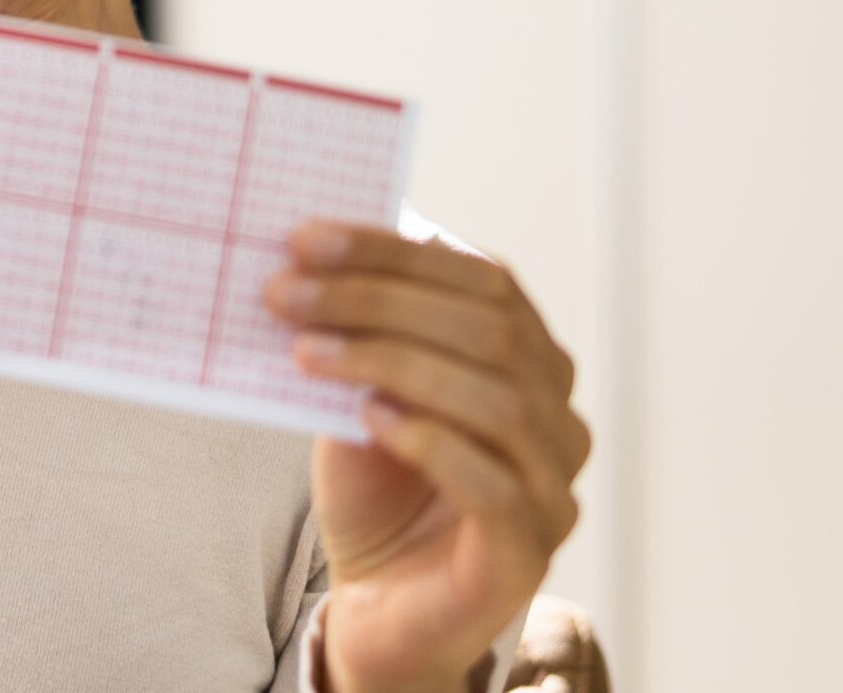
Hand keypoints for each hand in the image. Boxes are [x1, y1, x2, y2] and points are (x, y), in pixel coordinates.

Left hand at [262, 221, 589, 692]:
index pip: (482, 277)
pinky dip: (428, 439)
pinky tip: (368, 417)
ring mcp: (553, 485)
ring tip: (307, 351)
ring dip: (391, 361)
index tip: (305, 237)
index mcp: (529, 357)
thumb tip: (306, 259)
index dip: (395, 251)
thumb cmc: (377, 487)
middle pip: (488, 328)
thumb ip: (357, 335)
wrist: (378, 605)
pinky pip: (492, 484)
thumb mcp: (359, 392)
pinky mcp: (528, 552)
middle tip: (286, 291)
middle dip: (378, 298)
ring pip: (495, 399)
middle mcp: (557, 414)